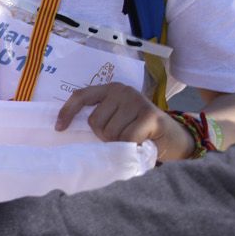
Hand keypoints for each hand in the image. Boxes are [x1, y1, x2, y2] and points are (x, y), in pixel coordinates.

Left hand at [55, 84, 193, 160]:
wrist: (175, 138)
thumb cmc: (141, 131)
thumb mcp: (117, 119)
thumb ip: (100, 118)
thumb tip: (67, 129)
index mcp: (110, 89)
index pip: (81, 96)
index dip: (67, 112)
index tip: (59, 128)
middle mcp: (122, 90)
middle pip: (94, 121)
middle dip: (104, 136)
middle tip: (121, 136)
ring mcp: (136, 100)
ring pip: (110, 132)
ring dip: (119, 142)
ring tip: (133, 138)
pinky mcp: (148, 115)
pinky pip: (126, 138)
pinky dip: (132, 146)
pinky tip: (142, 142)